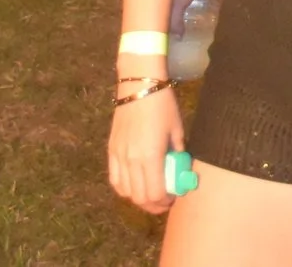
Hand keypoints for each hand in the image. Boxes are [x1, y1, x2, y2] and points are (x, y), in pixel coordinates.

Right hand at [106, 85, 184, 214]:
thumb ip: (178, 152)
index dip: (165, 202)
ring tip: (150, 194)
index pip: (155, 194)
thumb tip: (180, 169)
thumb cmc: (163, 105)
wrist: (138, 85)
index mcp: (150, 157)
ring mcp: (119, 156)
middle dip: (153, 205)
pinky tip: (134, 185)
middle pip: (139, 198)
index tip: (174, 199)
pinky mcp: (111, 150)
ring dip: (138, 198)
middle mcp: (132, 161)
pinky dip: (124, 188)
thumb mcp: (177, 129)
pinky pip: (114, 179)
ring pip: (125, 192)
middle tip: (164, 201)